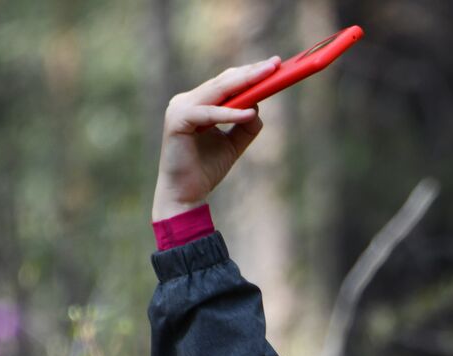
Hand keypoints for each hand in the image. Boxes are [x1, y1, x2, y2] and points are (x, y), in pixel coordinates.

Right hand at [151, 57, 280, 221]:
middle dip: (251, 72)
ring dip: (244, 83)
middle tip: (275, 64)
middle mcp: (187, 101)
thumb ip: (246, 125)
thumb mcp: (234, 144)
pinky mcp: (177, 121)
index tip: (275, 65)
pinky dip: (229, 113)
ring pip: (217, 91)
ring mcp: (180, 109)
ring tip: (268, 77)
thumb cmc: (207, 168)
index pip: (227, 82)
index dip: (251, 72)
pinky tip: (249, 112)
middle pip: (224, 82)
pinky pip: (208, 114)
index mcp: (198, 102)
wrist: (186, 194)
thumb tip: (257, 107)